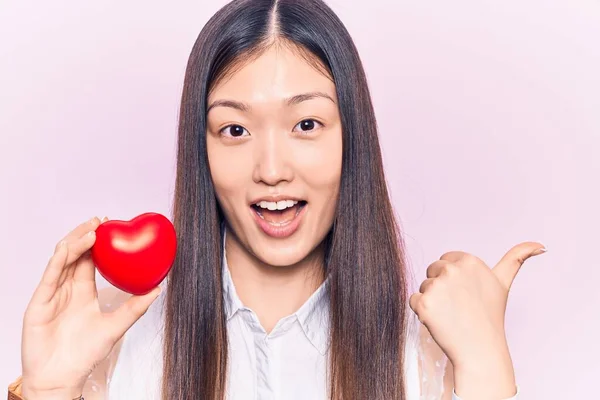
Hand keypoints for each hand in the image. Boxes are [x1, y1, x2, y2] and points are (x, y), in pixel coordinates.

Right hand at [21, 217, 161, 398]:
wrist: (61, 378)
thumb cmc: (85, 355)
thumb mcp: (115, 327)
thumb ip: (135, 308)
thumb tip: (158, 289)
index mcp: (83, 291)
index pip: (90, 260)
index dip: (98, 241)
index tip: (110, 226)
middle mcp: (67, 288)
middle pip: (74, 253)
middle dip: (86, 234)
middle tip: (101, 220)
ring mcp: (52, 293)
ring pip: (61, 259)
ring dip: (76, 242)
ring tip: (92, 230)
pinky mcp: (39, 302)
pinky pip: (50, 276)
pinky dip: (61, 259)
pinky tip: (72, 247)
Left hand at [409, 241, 546, 397]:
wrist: (480, 350)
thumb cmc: (490, 317)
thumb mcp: (502, 283)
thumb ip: (517, 259)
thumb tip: (540, 245)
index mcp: (469, 261)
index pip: (446, 260)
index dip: (454, 278)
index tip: (466, 293)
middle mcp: (452, 270)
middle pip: (432, 271)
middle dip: (442, 287)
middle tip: (459, 306)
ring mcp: (436, 287)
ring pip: (423, 286)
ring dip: (433, 300)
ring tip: (451, 314)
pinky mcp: (423, 303)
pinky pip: (413, 300)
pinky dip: (422, 312)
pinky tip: (439, 321)